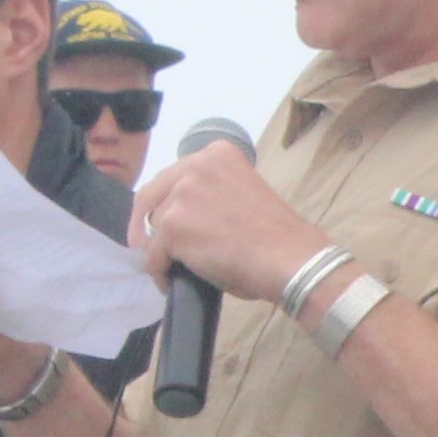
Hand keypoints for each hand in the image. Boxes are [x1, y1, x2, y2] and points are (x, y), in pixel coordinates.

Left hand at [132, 139, 328, 302]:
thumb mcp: (241, 194)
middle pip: (151, 197)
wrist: (289, 258)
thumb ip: (212, 195)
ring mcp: (181, 194)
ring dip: (161, 251)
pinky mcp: (172, 226)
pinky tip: (171, 282)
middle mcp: (195, 165)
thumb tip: (186, 219)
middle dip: (148, 225)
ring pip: (151, 229)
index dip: (166, 202)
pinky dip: (159, 272)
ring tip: (176, 269)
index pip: (173, 177)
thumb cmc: (276, 236)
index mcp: (216, 154)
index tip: (165, 223)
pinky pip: (152, 256)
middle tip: (153, 249)